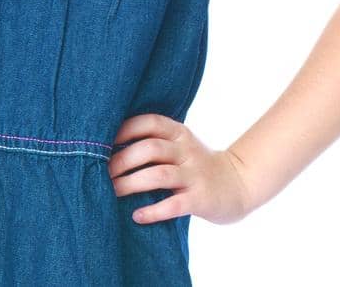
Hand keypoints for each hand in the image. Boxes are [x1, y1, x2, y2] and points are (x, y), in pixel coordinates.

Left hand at [109, 113, 256, 225]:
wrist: (238, 184)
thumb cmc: (197, 166)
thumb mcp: (181, 146)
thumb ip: (155, 142)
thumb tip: (109, 148)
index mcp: (180, 134)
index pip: (150, 123)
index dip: (124, 130)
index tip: (102, 142)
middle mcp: (187, 151)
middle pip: (150, 149)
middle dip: (122, 161)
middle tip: (101, 174)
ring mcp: (195, 175)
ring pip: (159, 175)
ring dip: (131, 184)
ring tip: (111, 192)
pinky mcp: (200, 199)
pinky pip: (174, 204)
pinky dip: (153, 211)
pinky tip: (137, 216)